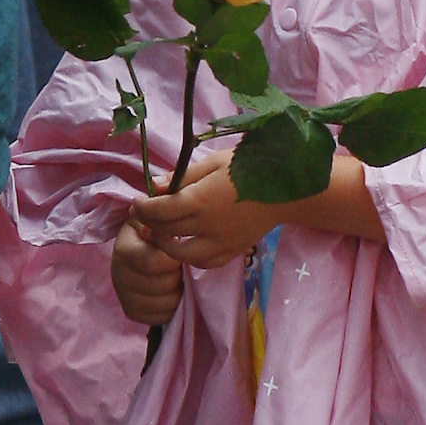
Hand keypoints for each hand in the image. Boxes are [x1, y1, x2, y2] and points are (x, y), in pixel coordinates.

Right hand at [111, 220, 182, 325]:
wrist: (140, 248)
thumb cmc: (154, 233)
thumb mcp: (155, 221)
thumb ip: (158, 224)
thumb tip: (153, 231)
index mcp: (123, 250)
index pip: (155, 262)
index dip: (173, 259)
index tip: (176, 252)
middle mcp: (117, 274)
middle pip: (164, 285)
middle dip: (177, 275)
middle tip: (177, 267)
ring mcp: (123, 295)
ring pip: (166, 303)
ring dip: (177, 291)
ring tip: (173, 279)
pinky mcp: (131, 311)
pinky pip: (160, 318)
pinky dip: (171, 308)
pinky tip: (168, 293)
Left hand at [128, 146, 274, 269]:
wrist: (288, 189)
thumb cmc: (251, 167)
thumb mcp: (214, 162)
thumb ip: (182, 176)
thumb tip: (153, 186)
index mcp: (201, 199)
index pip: (159, 210)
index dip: (143, 207)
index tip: (137, 200)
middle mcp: (208, 225)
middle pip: (166, 230)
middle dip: (149, 222)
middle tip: (143, 213)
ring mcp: (221, 242)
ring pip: (181, 253)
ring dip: (164, 245)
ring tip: (158, 233)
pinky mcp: (233, 251)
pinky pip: (204, 262)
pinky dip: (189, 257)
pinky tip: (184, 246)